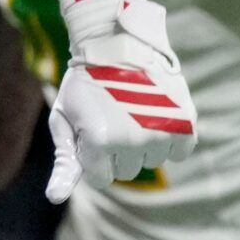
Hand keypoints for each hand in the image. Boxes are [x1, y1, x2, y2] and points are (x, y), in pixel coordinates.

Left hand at [47, 0, 194, 202]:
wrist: (116, 40)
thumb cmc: (84, 83)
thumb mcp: (64, 119)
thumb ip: (65, 161)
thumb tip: (55, 198)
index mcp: (99, 142)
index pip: (100, 179)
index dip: (93, 155)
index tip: (91, 129)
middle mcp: (132, 140)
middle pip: (127, 172)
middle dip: (117, 151)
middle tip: (113, 116)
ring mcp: (161, 131)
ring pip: (152, 161)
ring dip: (143, 143)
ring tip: (133, 110)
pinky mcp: (185, 121)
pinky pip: (180, 151)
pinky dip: (171, 139)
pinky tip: (157, 116)